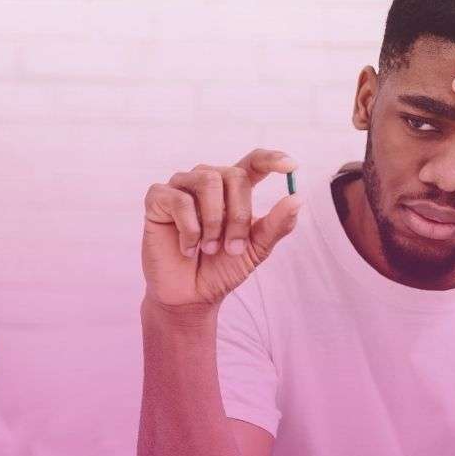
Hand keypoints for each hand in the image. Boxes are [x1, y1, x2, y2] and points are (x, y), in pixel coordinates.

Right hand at [142, 148, 303, 309]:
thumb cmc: (222, 269)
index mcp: (233, 190)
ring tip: (208, 248)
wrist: (191, 295)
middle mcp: (207, 182)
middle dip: (238, 214)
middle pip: (233, 175)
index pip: (253, 163)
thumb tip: (297, 199)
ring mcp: (181, 188)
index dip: (271, 159)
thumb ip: (276, 225)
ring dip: (213, 221)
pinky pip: (178, 199)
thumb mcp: (256, 249)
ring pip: (206, 180)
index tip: (291, 166)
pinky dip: (189, 228)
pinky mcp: (157, 199)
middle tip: (232, 247)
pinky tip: (188, 247)